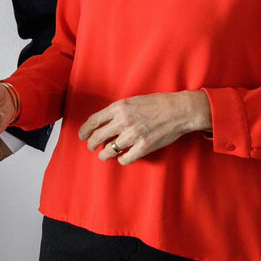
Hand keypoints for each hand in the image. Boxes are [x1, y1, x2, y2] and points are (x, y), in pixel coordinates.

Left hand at [78, 90, 211, 165]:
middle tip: (90, 146)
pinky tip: (121, 158)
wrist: (178, 110)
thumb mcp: (132, 101)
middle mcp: (123, 121)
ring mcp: (133, 135)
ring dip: (104, 154)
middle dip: (91, 143)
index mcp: (119, 107)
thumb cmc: (156, 103)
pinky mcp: (144, 146)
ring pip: (110, 149)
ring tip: (103, 155)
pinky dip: (121, 160)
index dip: (85, 129)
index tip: (82, 135)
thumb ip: (118, 111)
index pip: (94, 120)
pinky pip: (126, 158)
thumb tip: (105, 122)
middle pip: (99, 136)